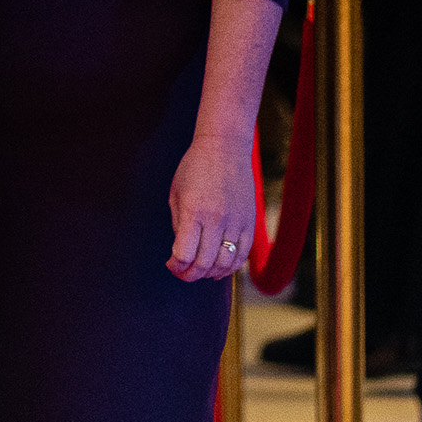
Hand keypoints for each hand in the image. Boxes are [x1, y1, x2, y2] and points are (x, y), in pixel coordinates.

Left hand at [168, 132, 256, 281]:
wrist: (224, 147)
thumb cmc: (194, 168)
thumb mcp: (176, 193)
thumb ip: (178, 225)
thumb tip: (181, 254)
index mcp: (194, 211)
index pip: (184, 254)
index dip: (176, 266)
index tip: (171, 264)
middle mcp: (217, 219)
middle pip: (204, 263)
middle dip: (190, 274)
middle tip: (183, 273)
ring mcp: (236, 222)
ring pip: (225, 263)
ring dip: (210, 273)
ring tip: (200, 271)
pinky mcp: (250, 222)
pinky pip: (242, 254)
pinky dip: (230, 267)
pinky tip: (219, 269)